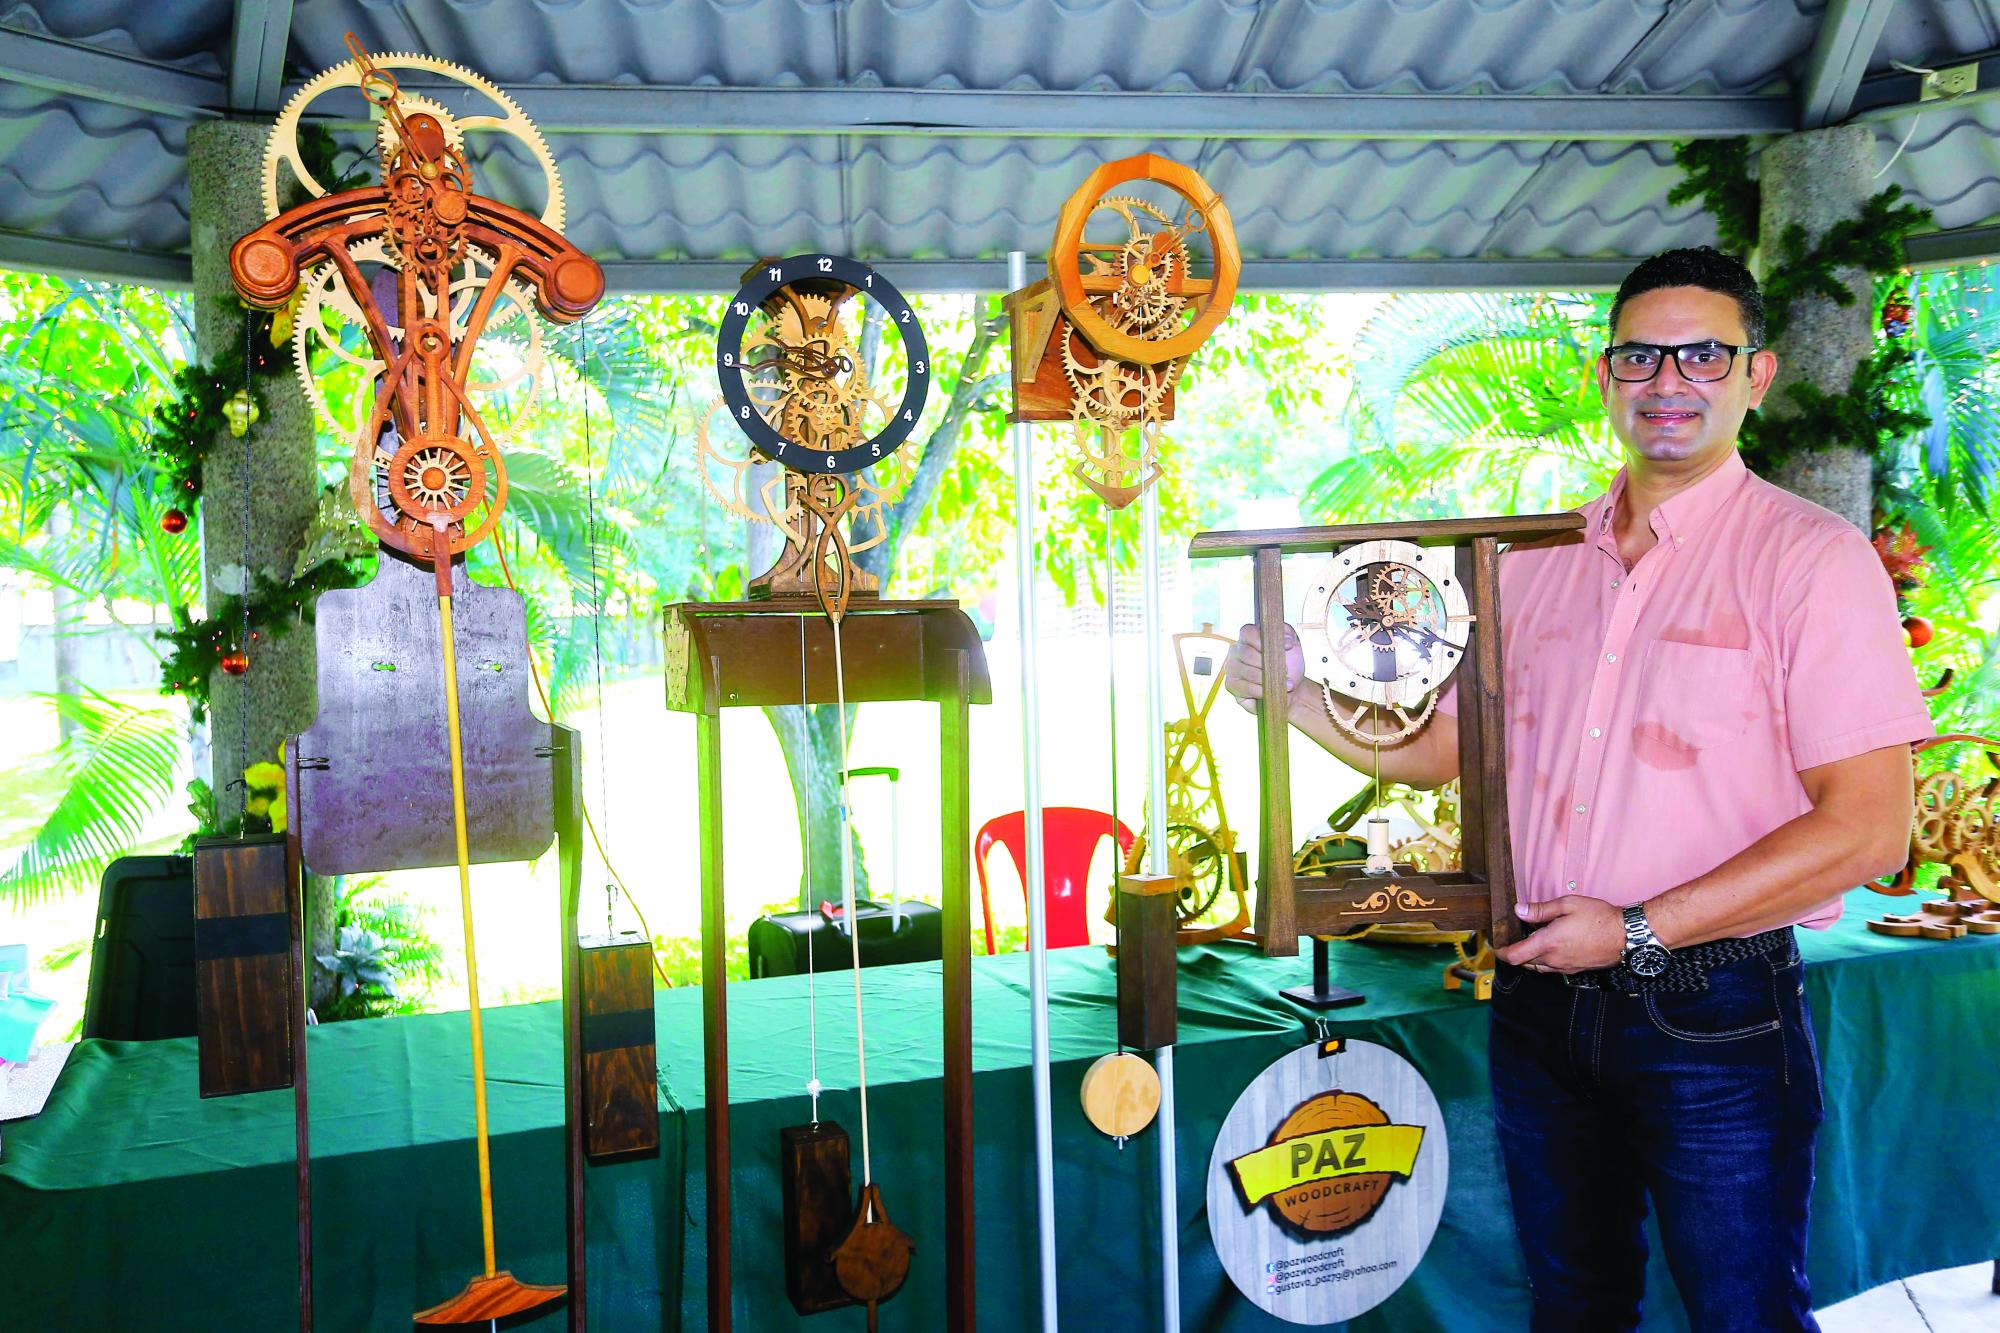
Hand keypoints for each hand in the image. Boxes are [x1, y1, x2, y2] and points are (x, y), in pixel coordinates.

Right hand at [1224, 622, 1303, 713]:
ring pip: (1247, 672)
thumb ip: (1288, 633)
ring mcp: (1232, 668)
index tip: (1283, 648)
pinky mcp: (1232, 685)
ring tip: (1284, 684)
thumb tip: (1286, 640)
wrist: (1290, 687)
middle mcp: (1236, 651)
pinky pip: (1246, 688)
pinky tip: (1271, 692)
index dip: (1262, 640)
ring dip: (1268, 679)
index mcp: (1248, 637)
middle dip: (1268, 664)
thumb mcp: (1293, 644)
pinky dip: (1261, 691)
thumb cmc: (1289, 664)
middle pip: (1246, 653)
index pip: (1247, 632)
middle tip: (1286, 670)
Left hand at [1494, 897, 1625, 973]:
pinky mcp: (1575, 969)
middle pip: (1524, 963)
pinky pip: (1552, 968)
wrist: (1627, 936)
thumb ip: (1540, 909)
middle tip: (1511, 940)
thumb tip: (1519, 910)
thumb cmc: (1600, 918)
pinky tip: (1549, 947)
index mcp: (1548, 943)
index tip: (1496, 946)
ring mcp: (1565, 967)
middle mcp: (1554, 959)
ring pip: (1538, 967)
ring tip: (1529, 942)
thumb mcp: (1568, 904)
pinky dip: (1544, 960)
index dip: (1501, 953)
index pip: (1515, 956)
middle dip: (1514, 953)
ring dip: (1529, 958)